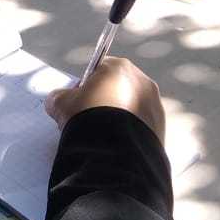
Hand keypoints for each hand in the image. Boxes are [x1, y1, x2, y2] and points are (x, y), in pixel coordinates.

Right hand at [44, 56, 165, 141]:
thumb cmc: (86, 118)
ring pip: (130, 109)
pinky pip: (140, 128)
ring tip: (102, 137)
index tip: (78, 103)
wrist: (113, 152)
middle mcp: (142, 81)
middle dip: (104, 102)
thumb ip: (59, 97)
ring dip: (118, 119)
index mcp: (120, 67)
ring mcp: (154, 106)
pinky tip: (116, 146)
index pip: (99, 70)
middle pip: (117, 89)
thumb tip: (58, 101)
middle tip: (89, 120)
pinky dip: (129, 134)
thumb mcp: (62, 103)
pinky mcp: (161, 129)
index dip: (86, 85)